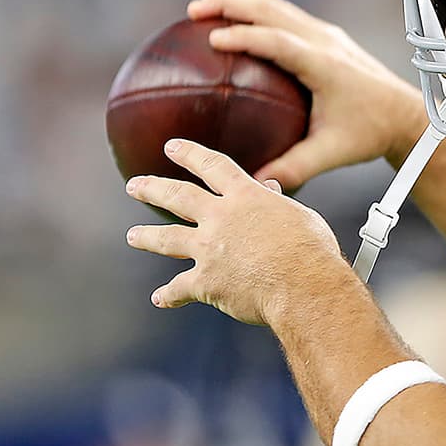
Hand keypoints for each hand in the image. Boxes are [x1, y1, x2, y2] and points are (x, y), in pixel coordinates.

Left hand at [125, 138, 350, 325]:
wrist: (304, 286)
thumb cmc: (311, 251)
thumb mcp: (300, 216)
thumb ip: (277, 203)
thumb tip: (270, 189)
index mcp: (246, 197)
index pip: (213, 166)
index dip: (190, 154)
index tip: (172, 146)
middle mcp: (221, 218)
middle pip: (178, 196)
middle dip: (152, 188)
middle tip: (134, 185)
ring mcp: (209, 250)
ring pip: (167, 239)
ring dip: (146, 236)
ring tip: (133, 236)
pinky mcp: (205, 283)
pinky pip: (178, 289)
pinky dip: (168, 295)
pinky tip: (159, 298)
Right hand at [188, 0, 427, 190]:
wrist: (405, 114)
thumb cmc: (370, 134)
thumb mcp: (331, 153)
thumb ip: (294, 167)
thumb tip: (255, 183)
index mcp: (326, 66)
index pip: (281, 43)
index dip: (247, 36)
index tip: (214, 38)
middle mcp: (325, 42)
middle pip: (272, 10)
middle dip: (230, 4)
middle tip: (193, 12)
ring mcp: (326, 34)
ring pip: (276, 6)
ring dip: (238, 2)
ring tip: (201, 10)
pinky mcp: (325, 35)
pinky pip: (283, 16)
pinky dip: (254, 13)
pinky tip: (230, 26)